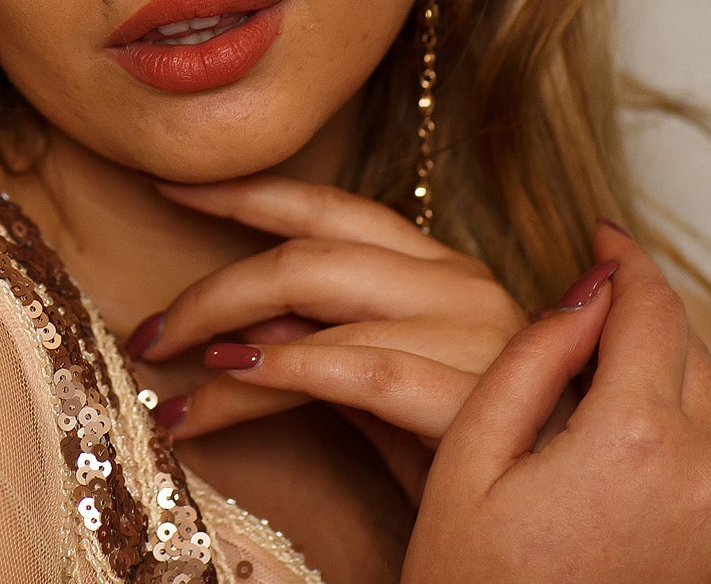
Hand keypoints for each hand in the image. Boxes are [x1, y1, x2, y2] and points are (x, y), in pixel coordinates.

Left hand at [139, 174, 526, 492]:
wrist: (563, 525)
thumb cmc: (474, 456)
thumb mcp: (385, 388)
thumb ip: (325, 343)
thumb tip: (240, 326)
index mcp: (436, 267)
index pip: (322, 206)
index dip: (240, 193)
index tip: (166, 184)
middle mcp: (455, 281)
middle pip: (302, 252)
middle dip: (208, 290)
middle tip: (147, 336)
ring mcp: (471, 328)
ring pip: (313, 295)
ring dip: (223, 338)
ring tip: (172, 386)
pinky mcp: (471, 388)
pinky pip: (352, 366)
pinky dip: (282, 369)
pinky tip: (230, 381)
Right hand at [403, 222, 710, 583]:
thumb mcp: (468, 462)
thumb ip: (532, 363)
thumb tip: (585, 291)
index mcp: (634, 438)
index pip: (648, 309)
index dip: (624, 260)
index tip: (601, 233)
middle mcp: (707, 476)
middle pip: (694, 349)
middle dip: (647, 310)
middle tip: (598, 294)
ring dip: (687, 369)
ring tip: (625, 365)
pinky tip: (659, 438)